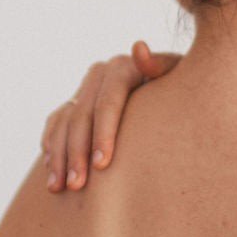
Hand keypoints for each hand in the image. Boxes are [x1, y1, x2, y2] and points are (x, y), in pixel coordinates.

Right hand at [41, 41, 180, 191]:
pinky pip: (55, 126)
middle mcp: (99, 75)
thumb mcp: (180, 79)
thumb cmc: (184, 93)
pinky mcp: (74, 104)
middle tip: (78, 186)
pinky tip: (53, 174)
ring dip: (59, 156)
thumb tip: (138, 48)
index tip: (102, 165)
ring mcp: (85, 89)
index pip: (108, 102)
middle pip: (81, 115)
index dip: (103, 133)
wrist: (173, 95)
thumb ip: (160, 66)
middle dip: (77, 153)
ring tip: (58, 188)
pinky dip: (52, 150)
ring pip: (63, 123)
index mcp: (123, 68)